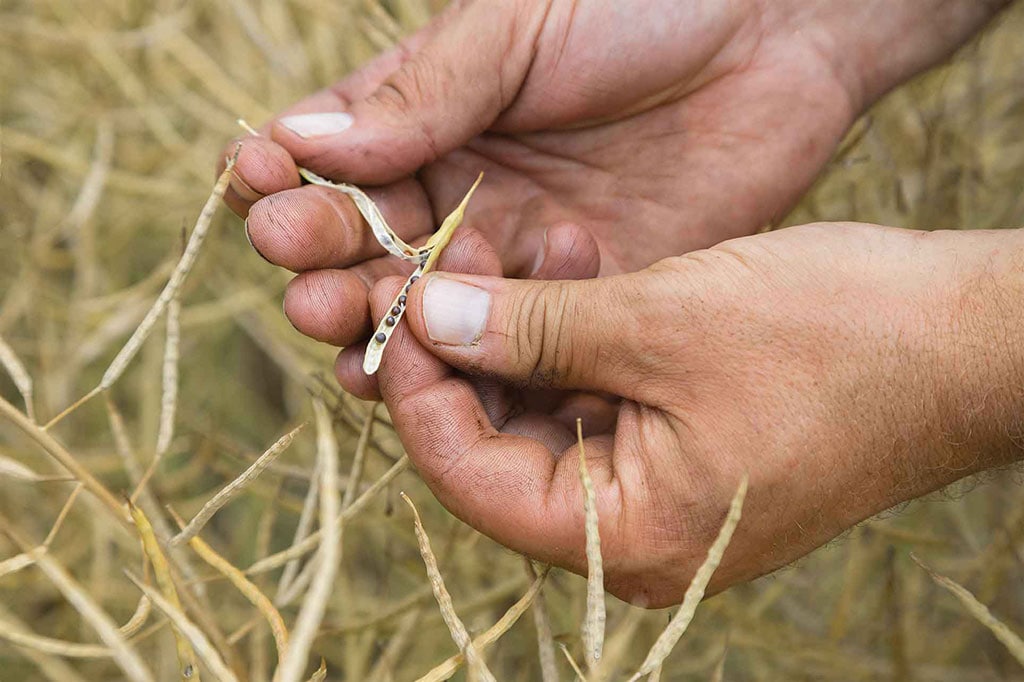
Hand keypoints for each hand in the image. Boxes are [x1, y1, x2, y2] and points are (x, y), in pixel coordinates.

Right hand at [225, 0, 1006, 374]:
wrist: (776, 35)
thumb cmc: (640, 3)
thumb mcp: (514, 28)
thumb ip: (420, 97)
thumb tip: (296, 145)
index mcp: (428, 115)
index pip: (330, 160)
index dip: (282, 178)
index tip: (255, 184)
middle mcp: (461, 189)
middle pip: (365, 246)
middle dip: (323, 265)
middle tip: (304, 282)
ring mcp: (517, 247)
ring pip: (425, 302)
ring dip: (374, 323)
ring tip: (343, 329)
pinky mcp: (578, 294)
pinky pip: (508, 340)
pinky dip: (461, 359)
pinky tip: (420, 368)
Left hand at [369, 222, 1023, 606]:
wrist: (968, 340)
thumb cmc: (839, 338)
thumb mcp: (662, 320)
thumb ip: (532, 329)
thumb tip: (429, 317)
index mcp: (627, 538)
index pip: (470, 478)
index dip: (420, 391)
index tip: (397, 310)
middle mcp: (635, 537)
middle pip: (499, 450)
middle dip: (467, 354)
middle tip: (442, 267)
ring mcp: (662, 495)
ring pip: (545, 419)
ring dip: (521, 337)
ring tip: (510, 253)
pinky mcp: (684, 452)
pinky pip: (597, 403)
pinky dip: (573, 343)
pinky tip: (570, 273)